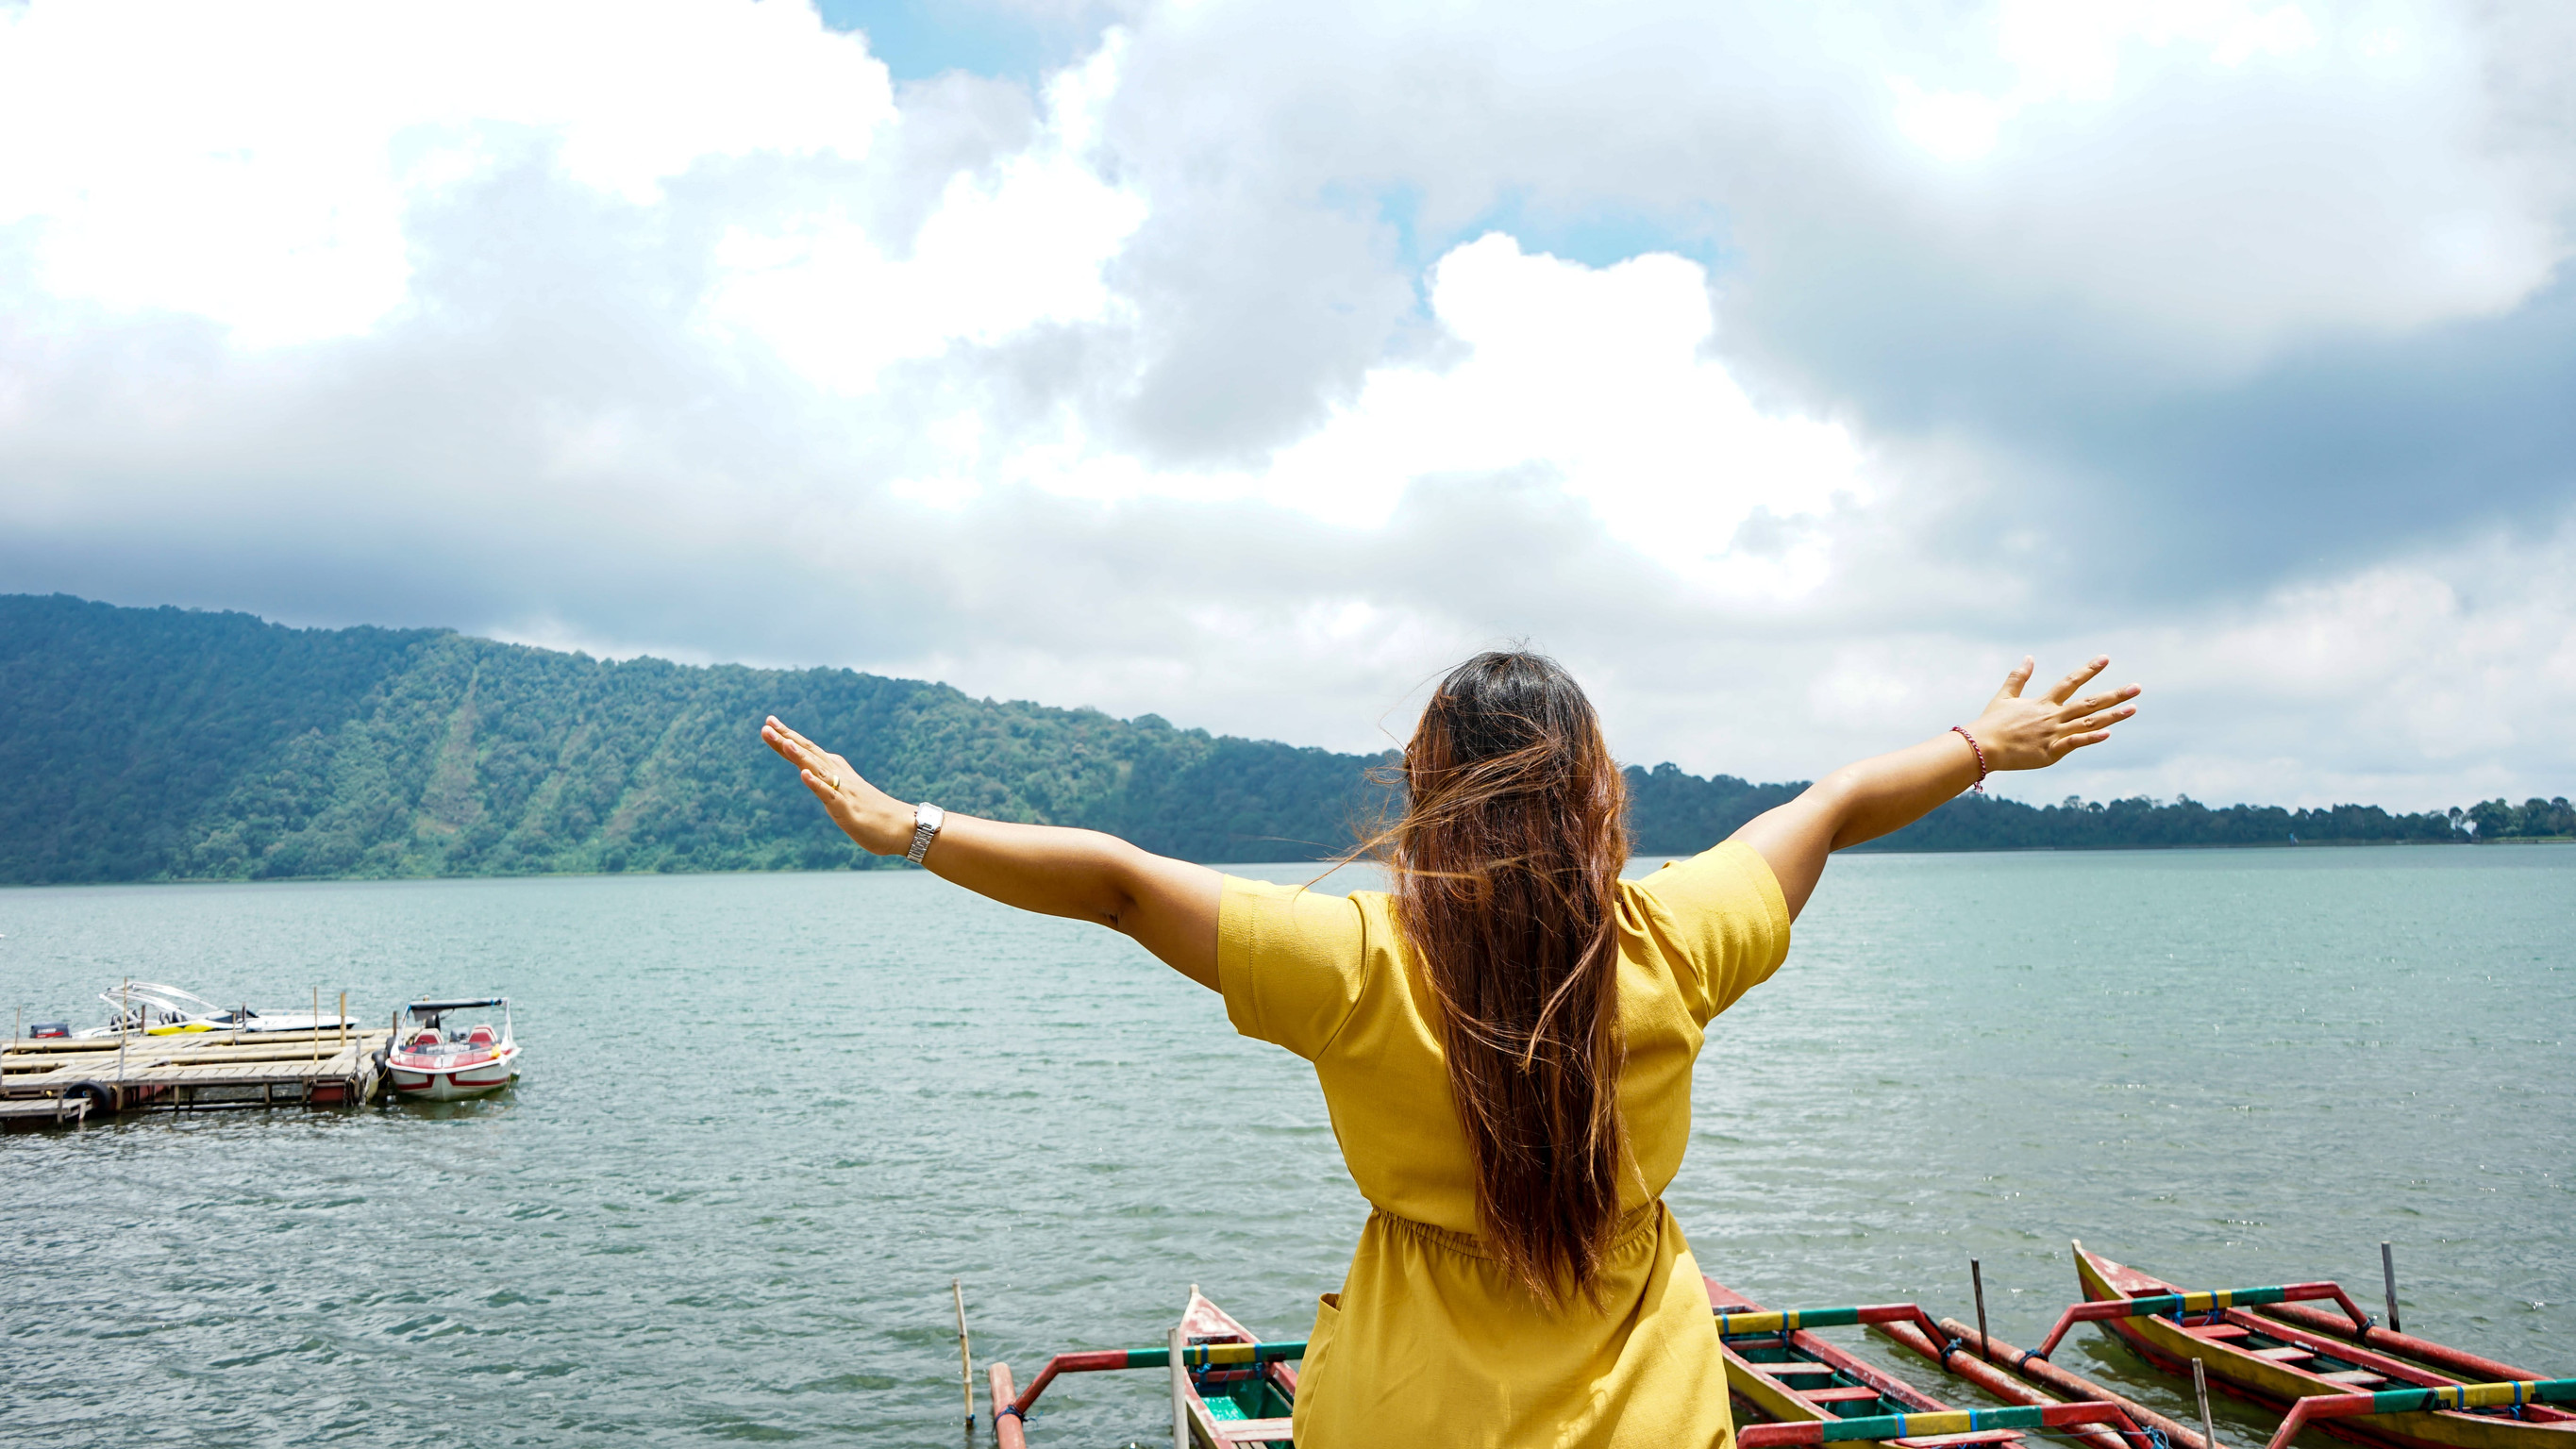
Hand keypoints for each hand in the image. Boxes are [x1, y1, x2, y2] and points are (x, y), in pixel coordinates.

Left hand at [760, 716, 911, 854]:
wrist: (904, 828)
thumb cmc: (876, 814)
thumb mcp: (847, 795)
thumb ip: (829, 784)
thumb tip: (812, 773)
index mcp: (837, 773)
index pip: (809, 751)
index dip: (788, 738)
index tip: (770, 722)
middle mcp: (839, 777)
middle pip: (810, 755)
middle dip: (787, 740)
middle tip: (766, 724)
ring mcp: (844, 792)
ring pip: (819, 770)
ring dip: (800, 757)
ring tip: (784, 743)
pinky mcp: (848, 810)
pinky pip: (830, 795)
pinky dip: (817, 784)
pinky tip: (803, 775)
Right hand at [1963, 655, 2139, 771]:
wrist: (1981, 746)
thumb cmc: (1991, 723)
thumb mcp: (2004, 697)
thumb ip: (2018, 677)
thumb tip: (2028, 657)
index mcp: (2043, 703)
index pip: (2070, 682)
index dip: (2089, 669)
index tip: (2106, 658)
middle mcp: (2053, 716)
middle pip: (2089, 703)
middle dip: (2115, 695)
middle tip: (2137, 687)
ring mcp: (2053, 734)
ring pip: (2089, 723)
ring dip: (2112, 715)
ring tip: (2133, 708)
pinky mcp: (2050, 752)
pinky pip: (2074, 743)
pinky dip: (2091, 739)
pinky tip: (2108, 733)